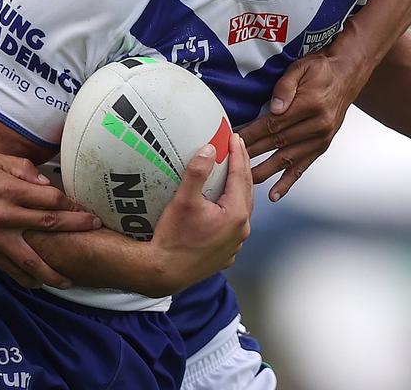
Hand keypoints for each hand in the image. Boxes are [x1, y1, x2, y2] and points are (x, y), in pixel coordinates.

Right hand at [0, 152, 101, 287]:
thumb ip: (21, 168)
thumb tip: (46, 182)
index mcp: (9, 189)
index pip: (51, 198)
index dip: (72, 203)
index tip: (86, 207)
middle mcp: (5, 214)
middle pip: (50, 223)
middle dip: (76, 228)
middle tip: (96, 230)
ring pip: (32, 258)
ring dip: (54, 270)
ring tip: (71, 279)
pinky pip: (11, 269)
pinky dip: (27, 278)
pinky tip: (40, 283)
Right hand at [146, 134, 253, 295]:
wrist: (164, 272)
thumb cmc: (173, 238)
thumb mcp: (183, 200)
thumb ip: (198, 172)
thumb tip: (209, 149)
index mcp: (236, 214)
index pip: (241, 176)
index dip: (238, 154)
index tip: (235, 138)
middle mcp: (241, 230)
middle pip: (246, 192)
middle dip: (242, 168)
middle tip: (237, 149)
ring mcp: (235, 244)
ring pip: (242, 210)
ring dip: (239, 190)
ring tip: (232, 174)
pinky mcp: (225, 254)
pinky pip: (233, 227)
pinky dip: (231, 211)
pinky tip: (222, 207)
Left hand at [241, 52, 366, 200]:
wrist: (348, 75)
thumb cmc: (321, 69)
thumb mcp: (302, 67)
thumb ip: (286, 86)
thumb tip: (275, 107)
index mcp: (310, 105)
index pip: (272, 123)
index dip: (251, 134)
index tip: (232, 140)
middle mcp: (317, 125)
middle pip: (276, 143)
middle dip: (251, 154)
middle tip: (229, 163)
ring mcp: (321, 138)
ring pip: (287, 159)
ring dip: (265, 172)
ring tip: (245, 182)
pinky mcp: (322, 146)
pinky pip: (303, 167)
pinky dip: (288, 182)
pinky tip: (275, 194)